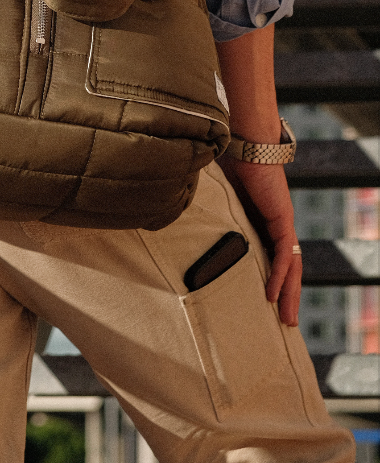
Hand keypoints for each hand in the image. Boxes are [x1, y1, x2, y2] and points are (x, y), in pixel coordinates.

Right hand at [218, 156, 300, 325]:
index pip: (271, 254)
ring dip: (289, 293)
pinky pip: (284, 254)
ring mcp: (282, 221)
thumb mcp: (216, 192)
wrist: (247, 140)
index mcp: (260, 217)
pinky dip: (279, 275)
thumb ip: (206, 205)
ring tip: (286, 318)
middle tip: (285, 322)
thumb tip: (171, 209)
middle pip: (286, 266)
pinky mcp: (282, 218)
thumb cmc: (229, 158)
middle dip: (287, 295)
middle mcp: (275, 222)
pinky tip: (273, 294)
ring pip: (290, 265)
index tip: (265, 301)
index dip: (271, 277)